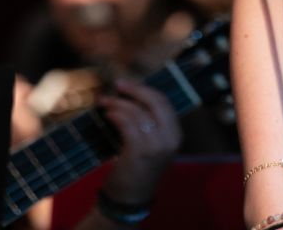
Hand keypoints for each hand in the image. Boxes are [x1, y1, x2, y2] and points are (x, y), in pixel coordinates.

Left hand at [96, 80, 180, 206]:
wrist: (131, 198)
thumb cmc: (138, 167)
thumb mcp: (153, 144)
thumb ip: (150, 122)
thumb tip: (133, 94)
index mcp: (176, 134)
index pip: (164, 102)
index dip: (145, 90)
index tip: (128, 85)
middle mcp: (170, 138)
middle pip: (155, 101)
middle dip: (134, 90)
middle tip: (117, 84)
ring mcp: (156, 146)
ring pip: (137, 111)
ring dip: (118, 103)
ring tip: (105, 102)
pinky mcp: (140, 152)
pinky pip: (127, 123)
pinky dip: (115, 115)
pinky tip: (107, 115)